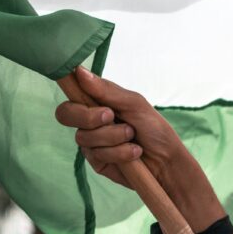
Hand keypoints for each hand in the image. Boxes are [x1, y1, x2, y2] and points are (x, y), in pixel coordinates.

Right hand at [55, 67, 224, 228]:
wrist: (167, 160)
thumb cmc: (153, 128)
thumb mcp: (133, 103)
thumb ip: (106, 90)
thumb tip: (79, 71)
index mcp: (97, 103)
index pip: (71, 94)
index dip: (71, 91)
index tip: (86, 93)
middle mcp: (89, 122)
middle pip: (65, 114)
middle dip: (89, 116)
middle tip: (110, 116)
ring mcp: (91, 143)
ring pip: (84, 137)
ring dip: (113, 136)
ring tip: (132, 136)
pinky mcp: (96, 162)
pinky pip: (97, 154)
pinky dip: (119, 152)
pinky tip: (134, 152)